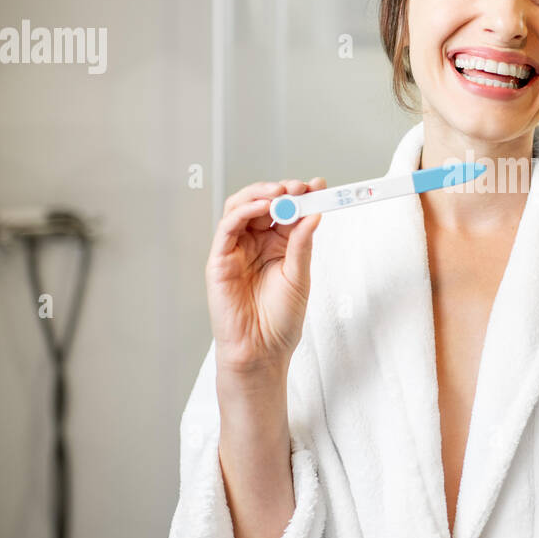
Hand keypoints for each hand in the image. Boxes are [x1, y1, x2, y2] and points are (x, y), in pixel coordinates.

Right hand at [206, 178, 325, 379]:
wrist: (262, 351)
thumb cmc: (280, 320)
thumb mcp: (299, 276)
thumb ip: (302, 244)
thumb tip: (314, 213)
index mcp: (277, 245)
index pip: (287, 211)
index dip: (301, 196)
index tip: (319, 186)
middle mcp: (256, 243)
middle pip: (263, 203)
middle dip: (282, 190)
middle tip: (300, 187)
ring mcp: (236, 249)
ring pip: (241, 208)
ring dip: (261, 194)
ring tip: (282, 192)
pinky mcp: (219, 260)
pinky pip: (227, 228)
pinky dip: (243, 212)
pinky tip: (262, 207)